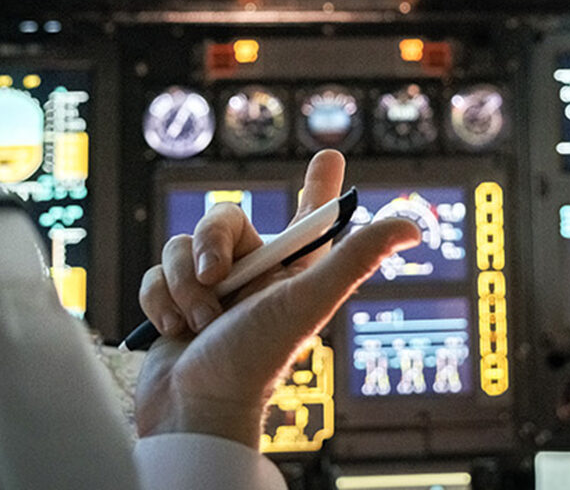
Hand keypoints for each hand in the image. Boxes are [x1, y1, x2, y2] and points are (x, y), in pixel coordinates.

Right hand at [134, 150, 418, 446]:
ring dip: (184, 286)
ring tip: (200, 323)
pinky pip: (156, 275)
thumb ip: (355, 259)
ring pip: (181, 247)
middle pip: (221, 220)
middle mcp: (251, 274)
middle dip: (209, 246)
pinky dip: (160, 302)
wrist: (194, 411)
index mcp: (289, 269)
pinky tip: (175, 331)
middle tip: (215, 280)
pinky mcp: (174, 304)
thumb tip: (413, 226)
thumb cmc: (255, 360)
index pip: (310, 216)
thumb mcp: (309, 301)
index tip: (330, 158)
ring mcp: (210, 289)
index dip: (320, 186)